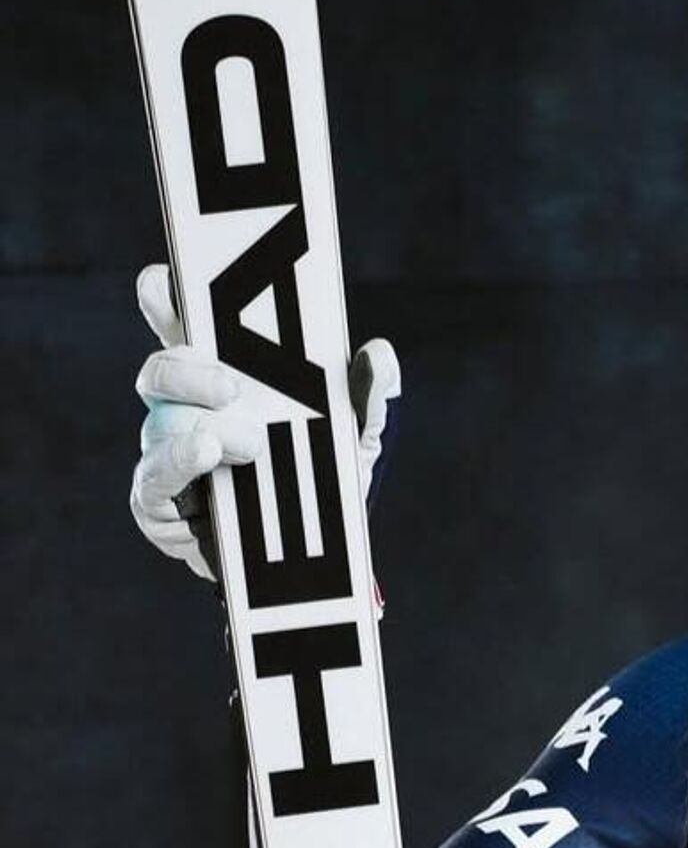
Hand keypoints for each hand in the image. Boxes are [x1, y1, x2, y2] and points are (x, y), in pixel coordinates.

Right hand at [129, 263, 401, 581]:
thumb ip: (367, 400)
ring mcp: (168, 457)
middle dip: (188, 368)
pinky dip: (177, 466)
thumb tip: (378, 354)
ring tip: (245, 442)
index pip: (187, 329)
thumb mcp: (355, 443)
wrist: (315, 566)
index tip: (165, 281)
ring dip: (200, 428)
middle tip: (231, 384)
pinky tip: (205, 457)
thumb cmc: (323, 486)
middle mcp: (187, 412)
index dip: (165, 298)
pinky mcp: (159, 507)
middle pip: (162, 370)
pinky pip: (150, 483)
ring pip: (158, 424)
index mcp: (228, 381)